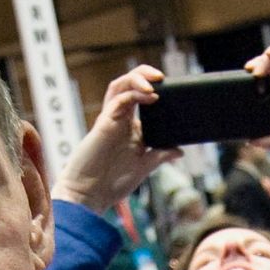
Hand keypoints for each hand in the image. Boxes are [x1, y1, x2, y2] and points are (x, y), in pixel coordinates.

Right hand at [51, 65, 181, 213]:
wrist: (89, 195)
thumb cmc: (111, 183)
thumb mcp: (144, 166)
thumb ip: (160, 155)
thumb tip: (180, 150)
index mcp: (128, 127)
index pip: (140, 97)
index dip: (154, 88)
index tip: (173, 90)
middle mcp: (119, 119)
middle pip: (128, 85)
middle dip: (144, 74)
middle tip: (162, 76)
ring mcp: (110, 120)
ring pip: (120, 86)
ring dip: (137, 78)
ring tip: (155, 80)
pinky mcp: (103, 124)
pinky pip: (117, 100)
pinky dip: (133, 94)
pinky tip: (149, 96)